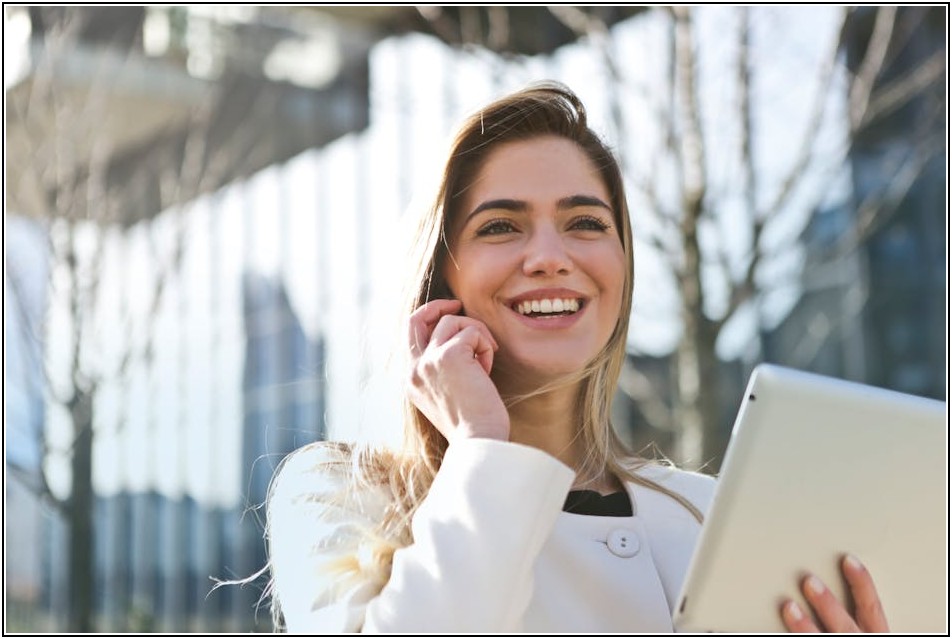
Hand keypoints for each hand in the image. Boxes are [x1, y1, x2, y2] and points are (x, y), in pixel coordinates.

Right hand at [406, 299, 509, 442]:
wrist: (479, 441)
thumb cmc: (472, 425)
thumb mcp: (447, 396)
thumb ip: (442, 371)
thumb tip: (458, 342)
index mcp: (411, 381)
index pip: (410, 336)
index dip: (428, 319)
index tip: (449, 315)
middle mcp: (414, 369)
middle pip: (416, 318)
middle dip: (438, 306)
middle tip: (458, 304)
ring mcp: (428, 361)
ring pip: (453, 322)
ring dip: (476, 335)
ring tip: (485, 361)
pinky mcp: (449, 355)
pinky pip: (472, 332)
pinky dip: (485, 346)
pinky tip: (487, 370)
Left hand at [781, 555, 888, 632]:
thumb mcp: (867, 629)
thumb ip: (858, 615)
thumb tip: (834, 585)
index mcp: (874, 635)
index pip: (872, 607)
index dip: (861, 583)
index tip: (848, 560)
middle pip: (845, 624)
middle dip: (828, 604)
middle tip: (809, 581)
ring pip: (823, 638)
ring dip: (805, 625)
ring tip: (789, 607)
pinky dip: (795, 635)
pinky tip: (778, 629)